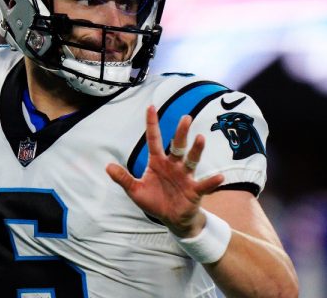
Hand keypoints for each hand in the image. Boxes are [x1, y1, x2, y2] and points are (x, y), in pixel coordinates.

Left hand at [106, 106, 223, 237]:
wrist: (172, 219)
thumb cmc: (155, 201)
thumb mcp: (135, 191)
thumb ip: (123, 179)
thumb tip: (107, 167)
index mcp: (158, 162)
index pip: (154, 140)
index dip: (152, 124)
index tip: (150, 107)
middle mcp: (173, 165)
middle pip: (177, 145)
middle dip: (181, 132)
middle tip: (186, 117)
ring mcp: (185, 176)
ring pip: (191, 160)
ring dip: (196, 150)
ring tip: (200, 138)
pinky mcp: (195, 190)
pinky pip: (204, 184)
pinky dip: (212, 181)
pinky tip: (219, 176)